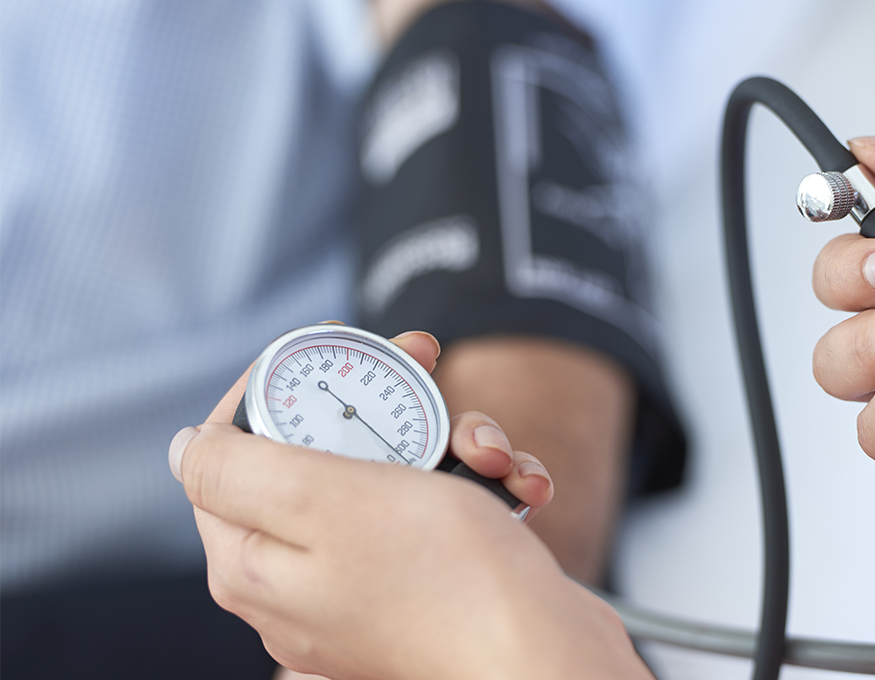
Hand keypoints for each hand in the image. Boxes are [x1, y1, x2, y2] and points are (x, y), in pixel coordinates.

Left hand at [170, 331, 650, 678]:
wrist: (548, 655)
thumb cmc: (448, 582)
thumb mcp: (325, 500)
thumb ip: (238, 468)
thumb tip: (188, 447)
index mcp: (255, 561)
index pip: (232, 449)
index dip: (278, 385)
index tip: (333, 350)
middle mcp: (304, 578)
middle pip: (323, 452)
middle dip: (386, 404)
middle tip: (426, 363)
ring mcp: (370, 583)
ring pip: (394, 473)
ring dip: (451, 442)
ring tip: (488, 454)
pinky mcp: (431, 583)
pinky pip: (442, 511)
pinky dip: (481, 485)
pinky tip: (518, 486)